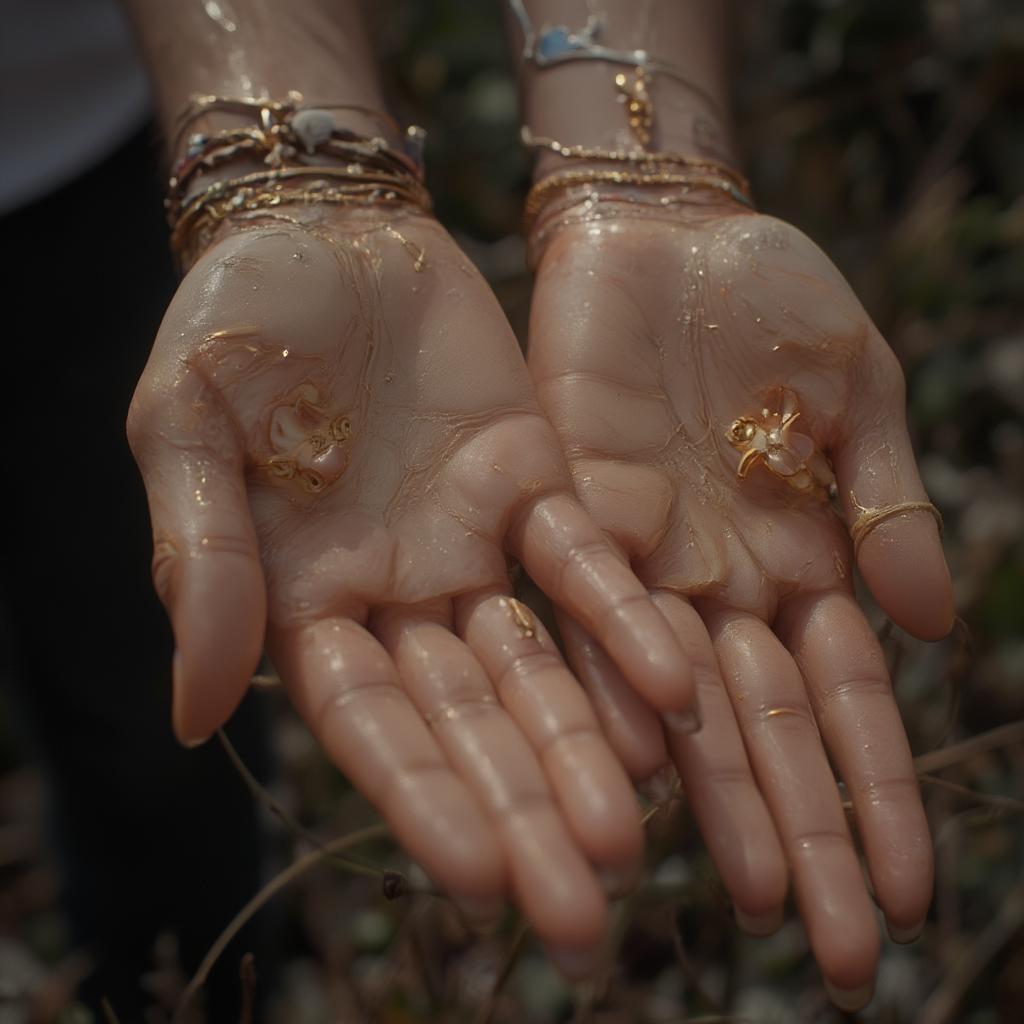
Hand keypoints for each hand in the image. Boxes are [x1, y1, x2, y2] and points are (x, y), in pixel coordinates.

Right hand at [126, 206, 702, 965]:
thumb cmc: (233, 322)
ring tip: (639, 831)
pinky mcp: (538, 485)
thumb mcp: (185, 426)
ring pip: (541, 662)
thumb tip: (199, 715)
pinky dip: (627, 622)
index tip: (479, 877)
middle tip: (585, 907)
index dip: (422, 793)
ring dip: (589, 740)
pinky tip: (678, 689)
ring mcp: (475, 545)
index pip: (368, 721)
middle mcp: (399, 593)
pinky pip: (588, 564)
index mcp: (305, 599)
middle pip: (470, 717)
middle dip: (523, 806)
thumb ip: (199, 562)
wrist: (327, 228)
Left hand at [527, 203, 954, 1000]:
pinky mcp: (563, 509)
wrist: (666, 227)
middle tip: (833, 957)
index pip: (840, 699)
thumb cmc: (770, 295)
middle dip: (804, 834)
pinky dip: (614, 684)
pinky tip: (641, 769)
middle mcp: (714, 577)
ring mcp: (638, 554)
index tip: (909, 896)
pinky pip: (585, 612)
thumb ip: (887, 494)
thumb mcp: (856, 383)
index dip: (878, 794)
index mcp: (795, 553)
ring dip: (710, 797)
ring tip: (744, 901)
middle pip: (761, 726)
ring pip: (673, 696)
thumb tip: (929, 619)